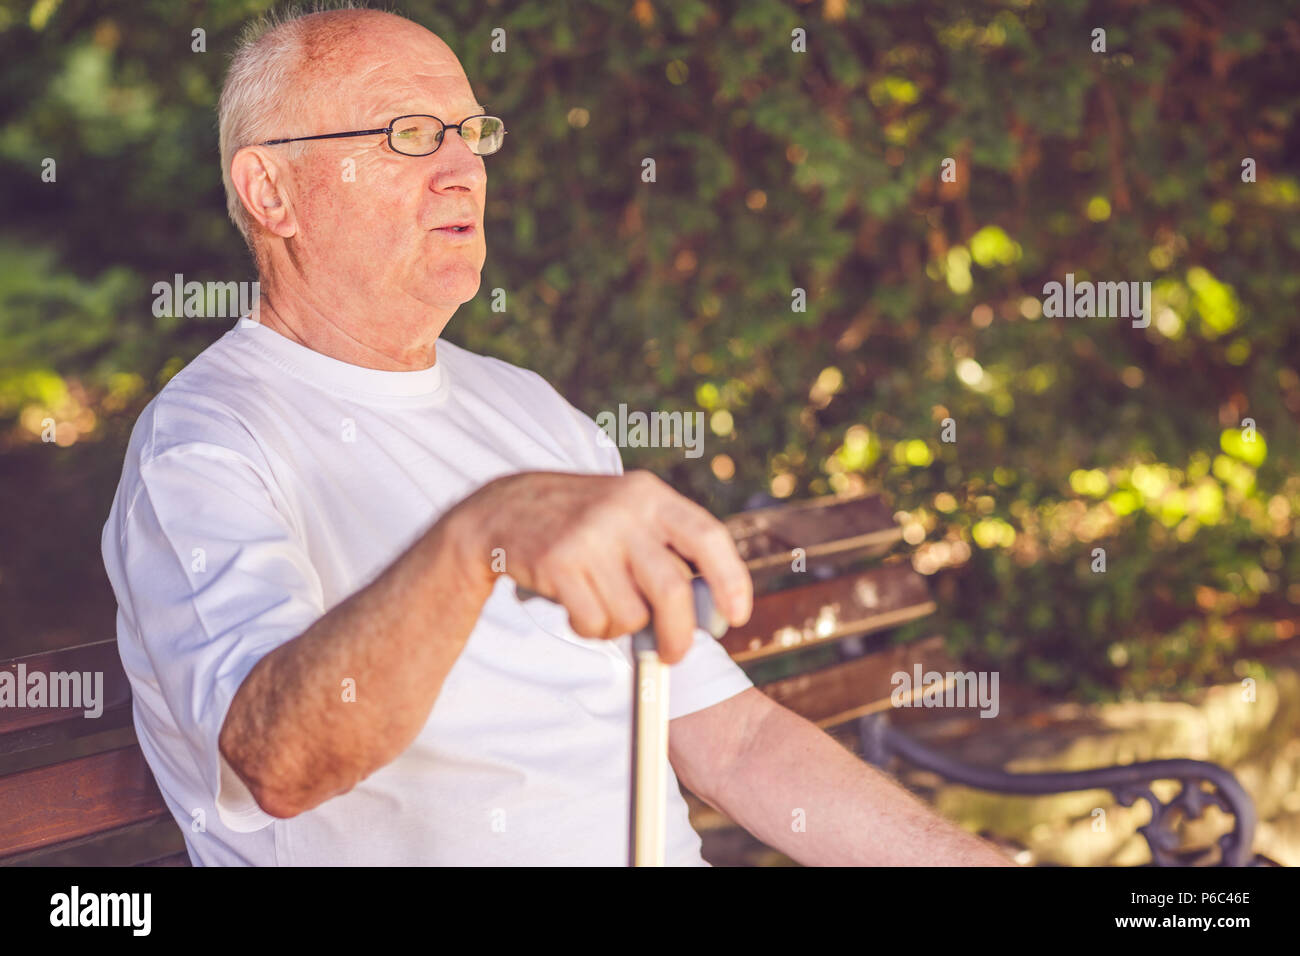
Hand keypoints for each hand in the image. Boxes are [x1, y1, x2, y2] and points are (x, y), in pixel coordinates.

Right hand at [448, 471, 752, 662]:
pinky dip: (591, 629)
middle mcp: (623, 512)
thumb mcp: (627, 512)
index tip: (737, 616)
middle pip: (673, 589)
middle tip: (674, 653)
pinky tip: (577, 606)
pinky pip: (593, 622)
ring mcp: (588, 537)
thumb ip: (666, 547)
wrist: (504, 508)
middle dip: (679, 634)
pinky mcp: (558, 563)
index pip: (708, 536)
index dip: (731, 580)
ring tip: (603, 607)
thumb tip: (706, 609)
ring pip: (630, 614)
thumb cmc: (581, 521)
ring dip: (621, 628)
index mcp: (649, 495)